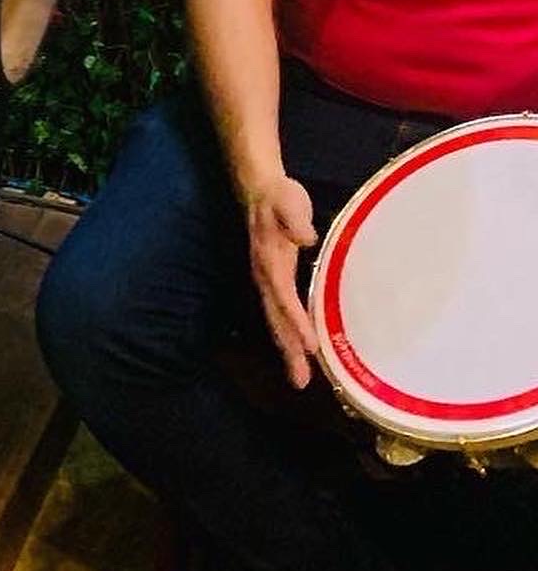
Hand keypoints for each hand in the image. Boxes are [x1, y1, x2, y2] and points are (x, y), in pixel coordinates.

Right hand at [245, 174, 319, 388]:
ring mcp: (268, 279)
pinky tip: (300, 348)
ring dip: (287, 348)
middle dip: (288, 349)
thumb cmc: (279, 196)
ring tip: (300, 378)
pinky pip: (281, 312)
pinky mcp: (275, 280)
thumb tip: (307, 237)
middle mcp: (265, 276)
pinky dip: (289, 333)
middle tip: (301, 381)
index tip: (311, 346)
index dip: (296, 321)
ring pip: (276, 319)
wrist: (259, 189)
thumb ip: (295, 218)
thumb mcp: (288, 200)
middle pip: (276, 317)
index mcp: (270, 260)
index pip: (283, 296)